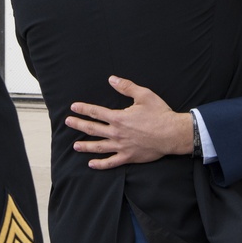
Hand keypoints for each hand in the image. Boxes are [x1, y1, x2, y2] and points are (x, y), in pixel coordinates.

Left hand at [65, 76, 192, 169]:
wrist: (173, 134)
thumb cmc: (160, 114)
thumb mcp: (144, 95)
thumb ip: (126, 87)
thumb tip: (112, 79)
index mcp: (119, 118)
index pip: (96, 112)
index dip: (83, 109)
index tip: (74, 107)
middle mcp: (117, 133)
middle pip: (92, 129)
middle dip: (78, 125)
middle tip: (68, 122)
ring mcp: (121, 146)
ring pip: (99, 147)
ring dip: (85, 146)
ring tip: (75, 146)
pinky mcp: (128, 157)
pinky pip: (111, 162)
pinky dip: (100, 164)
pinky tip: (91, 163)